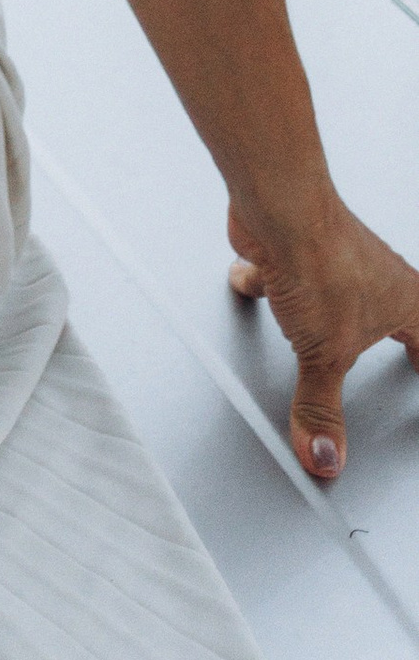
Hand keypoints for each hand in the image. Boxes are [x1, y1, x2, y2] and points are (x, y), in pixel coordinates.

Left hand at [228, 192, 418, 478]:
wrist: (277, 206)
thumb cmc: (321, 259)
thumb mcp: (326, 356)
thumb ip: (322, 408)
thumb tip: (326, 452)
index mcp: (408, 301)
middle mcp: (378, 276)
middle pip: (394, 315)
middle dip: (395, 338)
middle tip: (408, 356)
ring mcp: (338, 260)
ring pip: (342, 292)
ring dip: (329, 311)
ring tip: (321, 329)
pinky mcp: (297, 249)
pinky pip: (288, 272)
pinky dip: (271, 285)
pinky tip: (255, 290)